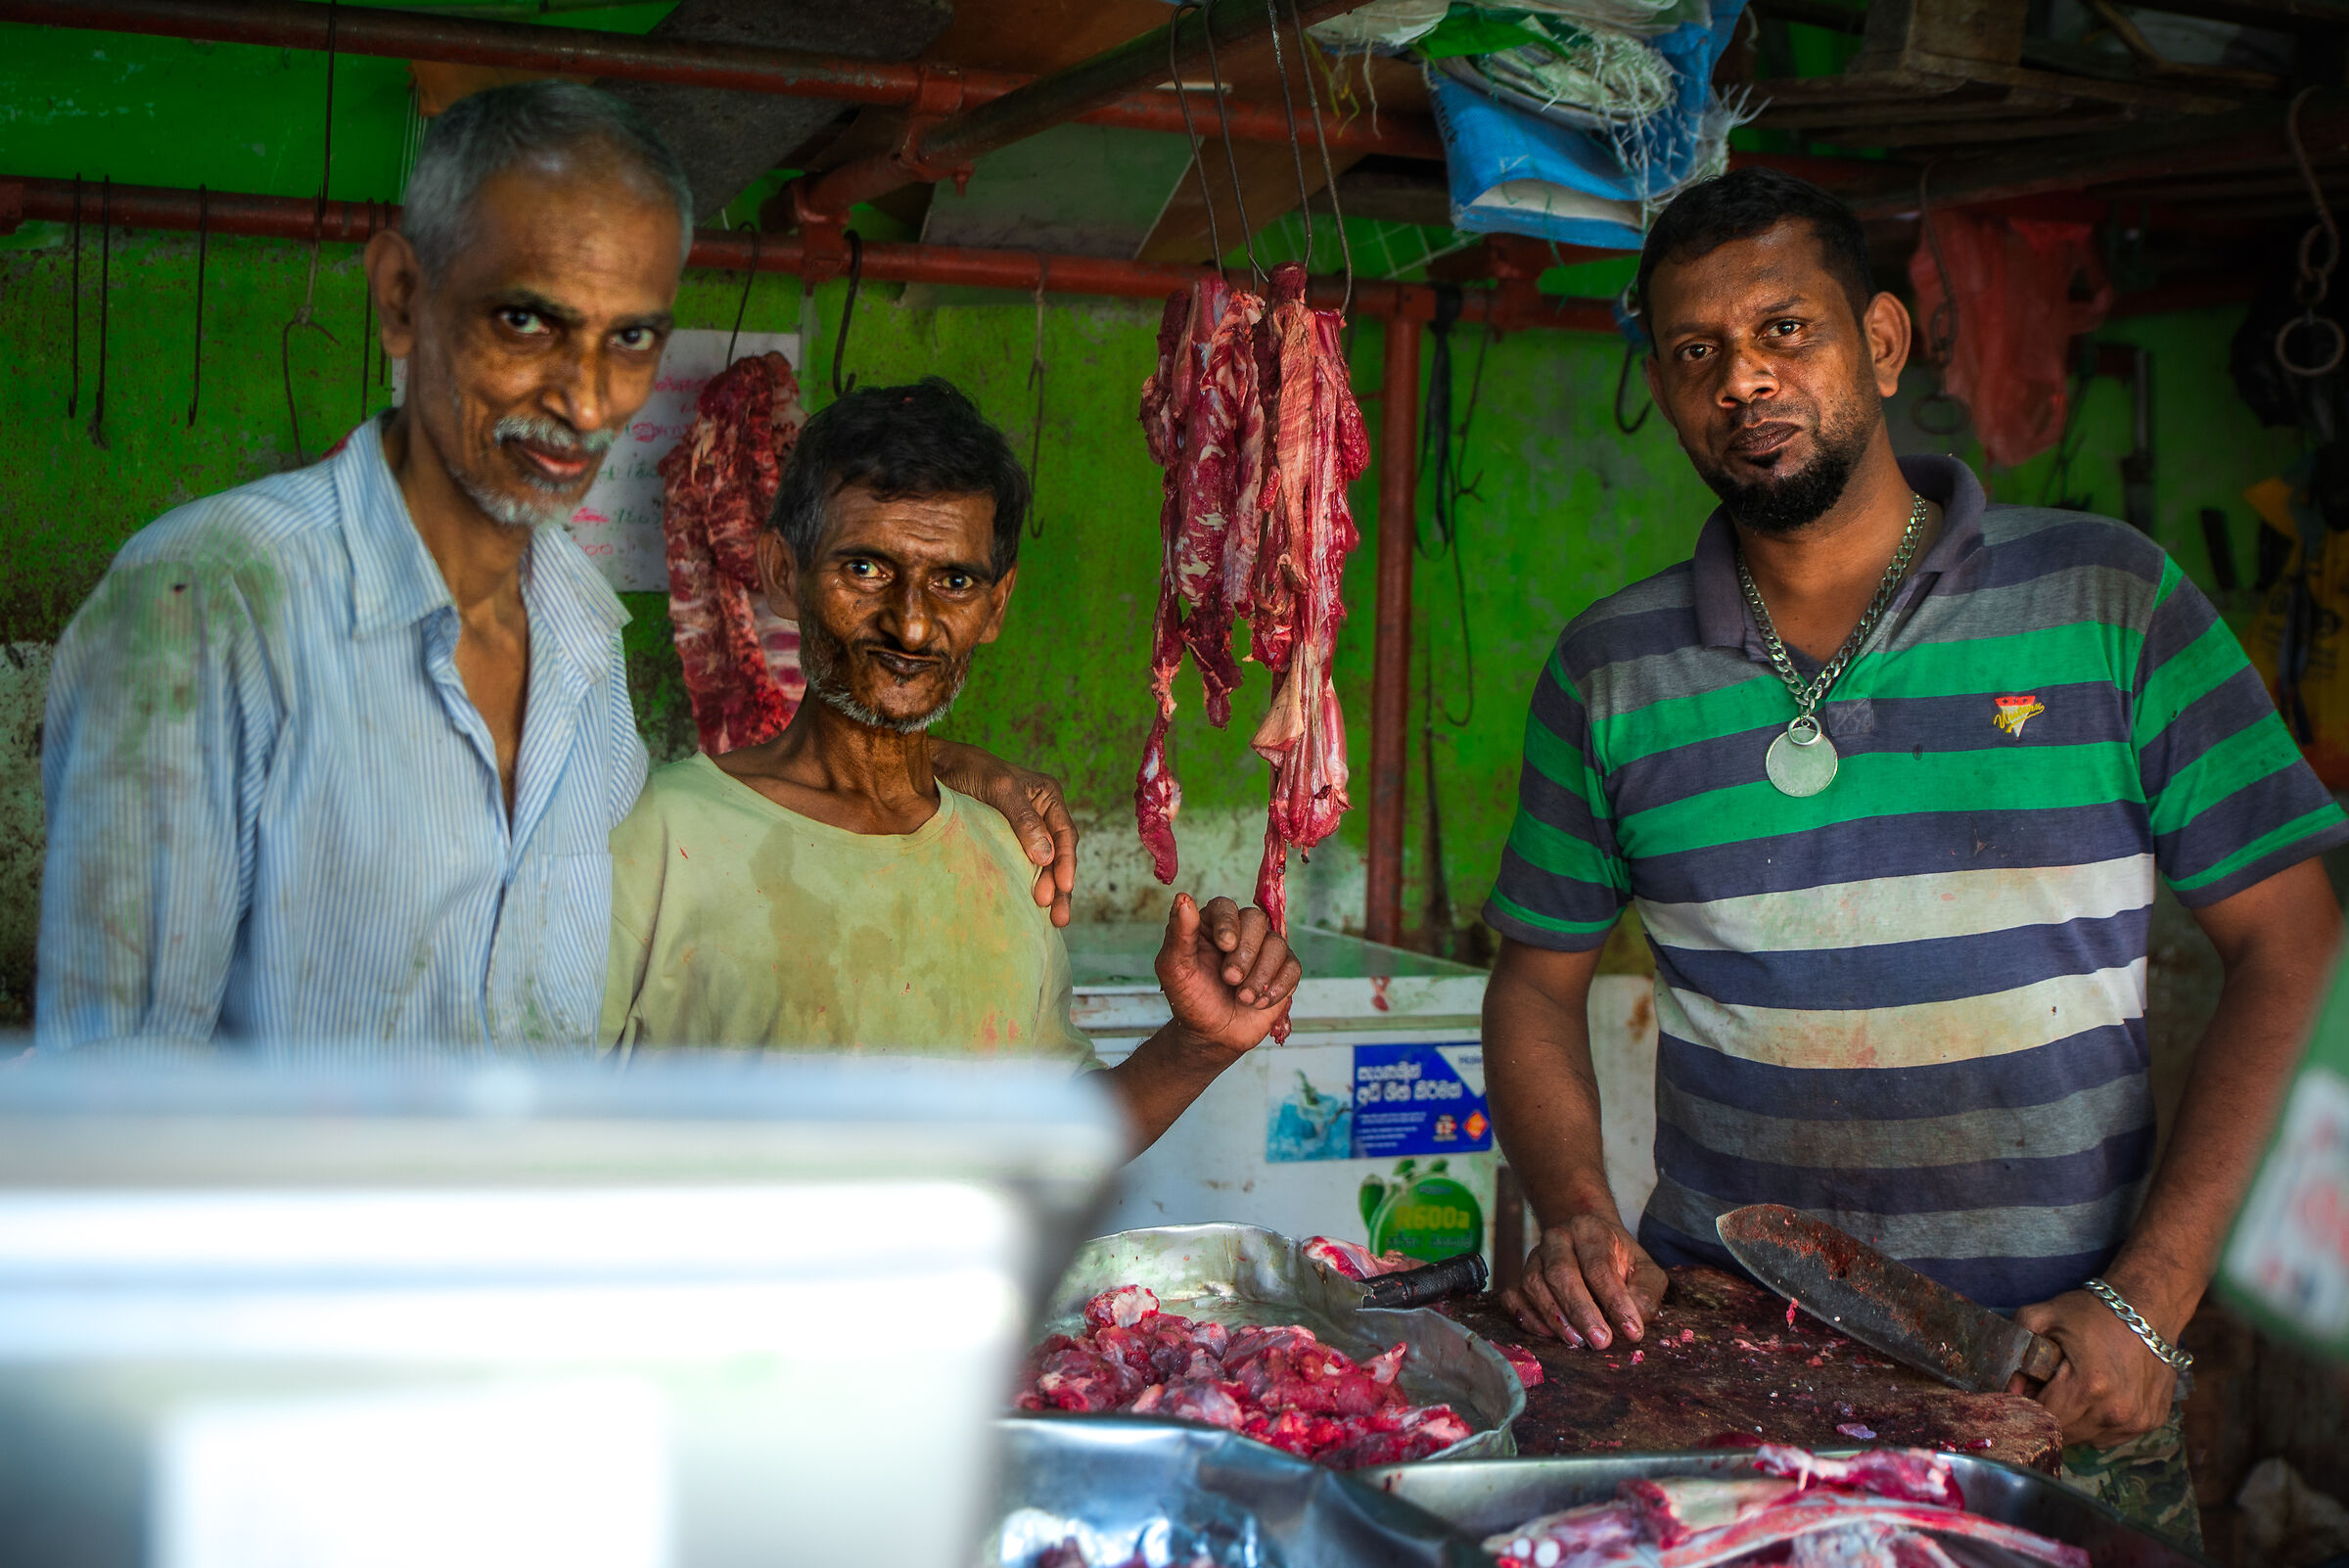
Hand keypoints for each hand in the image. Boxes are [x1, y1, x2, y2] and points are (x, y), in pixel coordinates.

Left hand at [931, 742, 1078, 926]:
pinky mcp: (1006, 843)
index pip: (1065, 834)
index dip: (1066, 863)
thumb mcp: (999, 788)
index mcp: (1047, 797)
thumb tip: (1046, 857)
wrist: (936, 767)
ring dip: (1049, 892)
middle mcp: (1041, 815)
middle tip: (1058, 917)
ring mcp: (1024, 831)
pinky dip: (1028, 886)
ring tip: (1053, 921)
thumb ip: (1024, 820)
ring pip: (1044, 866)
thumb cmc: (968, 769)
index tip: (1062, 887)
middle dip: (1061, 887)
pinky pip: (1022, 867)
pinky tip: (1029, 907)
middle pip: (1059, 855)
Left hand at [1155, 894, 1300, 1053]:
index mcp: (1211, 925)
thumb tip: (1183, 898)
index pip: (1226, 907)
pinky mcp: (1283, 971)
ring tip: (1243, 998)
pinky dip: (1278, 987)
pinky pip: (1292, 968)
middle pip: (1256, 920)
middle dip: (1245, 953)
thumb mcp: (1174, 968)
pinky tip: (1260, 1002)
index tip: (1224, 945)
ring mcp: (1264, 951)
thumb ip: (1178, 933)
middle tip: (1230, 979)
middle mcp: (1241, 932)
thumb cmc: (1190, 999)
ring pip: (1277, 944)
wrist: (1212, 1035)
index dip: (1228, 923)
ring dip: (1260, 975)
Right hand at [1501, 1214, 1666, 1349]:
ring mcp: (1534, 1257)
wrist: (1587, 1242)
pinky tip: (1548, 1335)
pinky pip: (1513, 1297)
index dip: (1615, 1301)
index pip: (1598, 1267)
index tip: (1631, 1332)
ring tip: (1578, 1342)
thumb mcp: (1644, 1270)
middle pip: (1562, 1274)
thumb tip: (1633, 1320)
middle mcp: (1557, 1239)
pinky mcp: (1518, 1276)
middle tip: (1600, 1342)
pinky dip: (1527, 1317)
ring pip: (1535, 1285)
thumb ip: (1645, 1293)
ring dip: (1556, 1318)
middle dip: (1581, 1312)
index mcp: (1589, 1230)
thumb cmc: (1619, 1261)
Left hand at [2009, 1289, 2178, 1446]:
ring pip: (2087, 1439)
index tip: (2026, 1388)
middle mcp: (2116, 1411)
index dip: (2028, 1406)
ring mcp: (2138, 1420)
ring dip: (2073, 1421)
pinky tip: (2097, 1396)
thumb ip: (2016, 1349)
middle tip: (2047, 1387)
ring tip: (2073, 1389)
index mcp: (2089, 1386)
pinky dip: (2097, 1422)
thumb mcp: (2043, 1317)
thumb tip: (2010, 1388)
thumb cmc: (2093, 1311)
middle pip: (2065, 1433)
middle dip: (2048, 1414)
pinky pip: (2111, 1436)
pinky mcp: (2151, 1422)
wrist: (2149, 1307)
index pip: (2044, 1418)